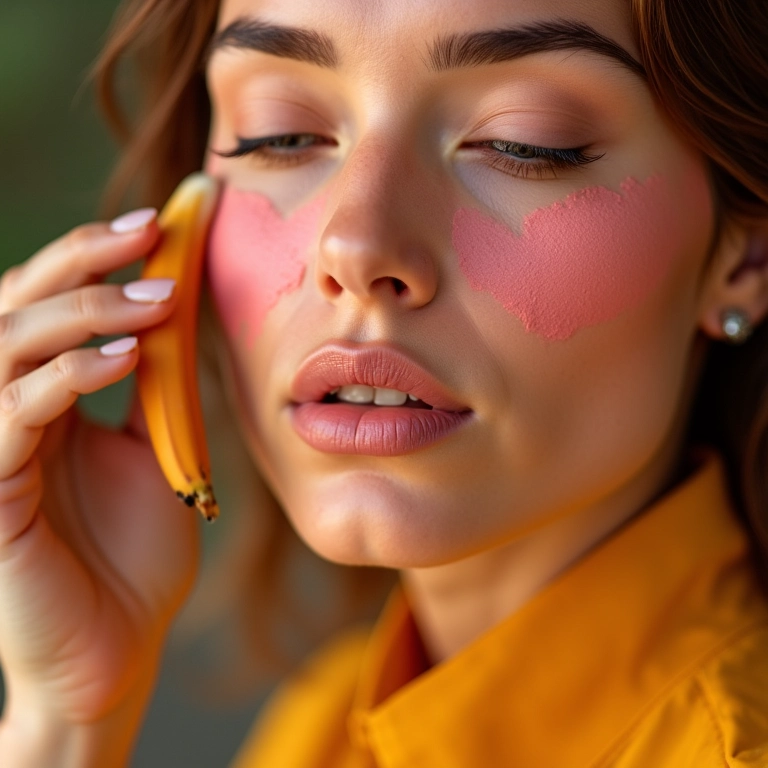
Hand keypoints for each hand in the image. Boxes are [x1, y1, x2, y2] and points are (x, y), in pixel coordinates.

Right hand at [0, 208, 199, 755]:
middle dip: (80, 260)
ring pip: (6, 346)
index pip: (50, 307)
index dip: (93, 259)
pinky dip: (68, 376)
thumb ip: (155, 391)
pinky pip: (15, 414)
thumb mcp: (156, 453)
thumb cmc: (133, 555)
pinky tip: (125, 357)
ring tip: (153, 297)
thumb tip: (181, 319)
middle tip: (148, 231)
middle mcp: (4, 413)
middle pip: (16, 306)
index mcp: (41, 400)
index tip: (159, 226)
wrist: (118, 647)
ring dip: (81, 310)